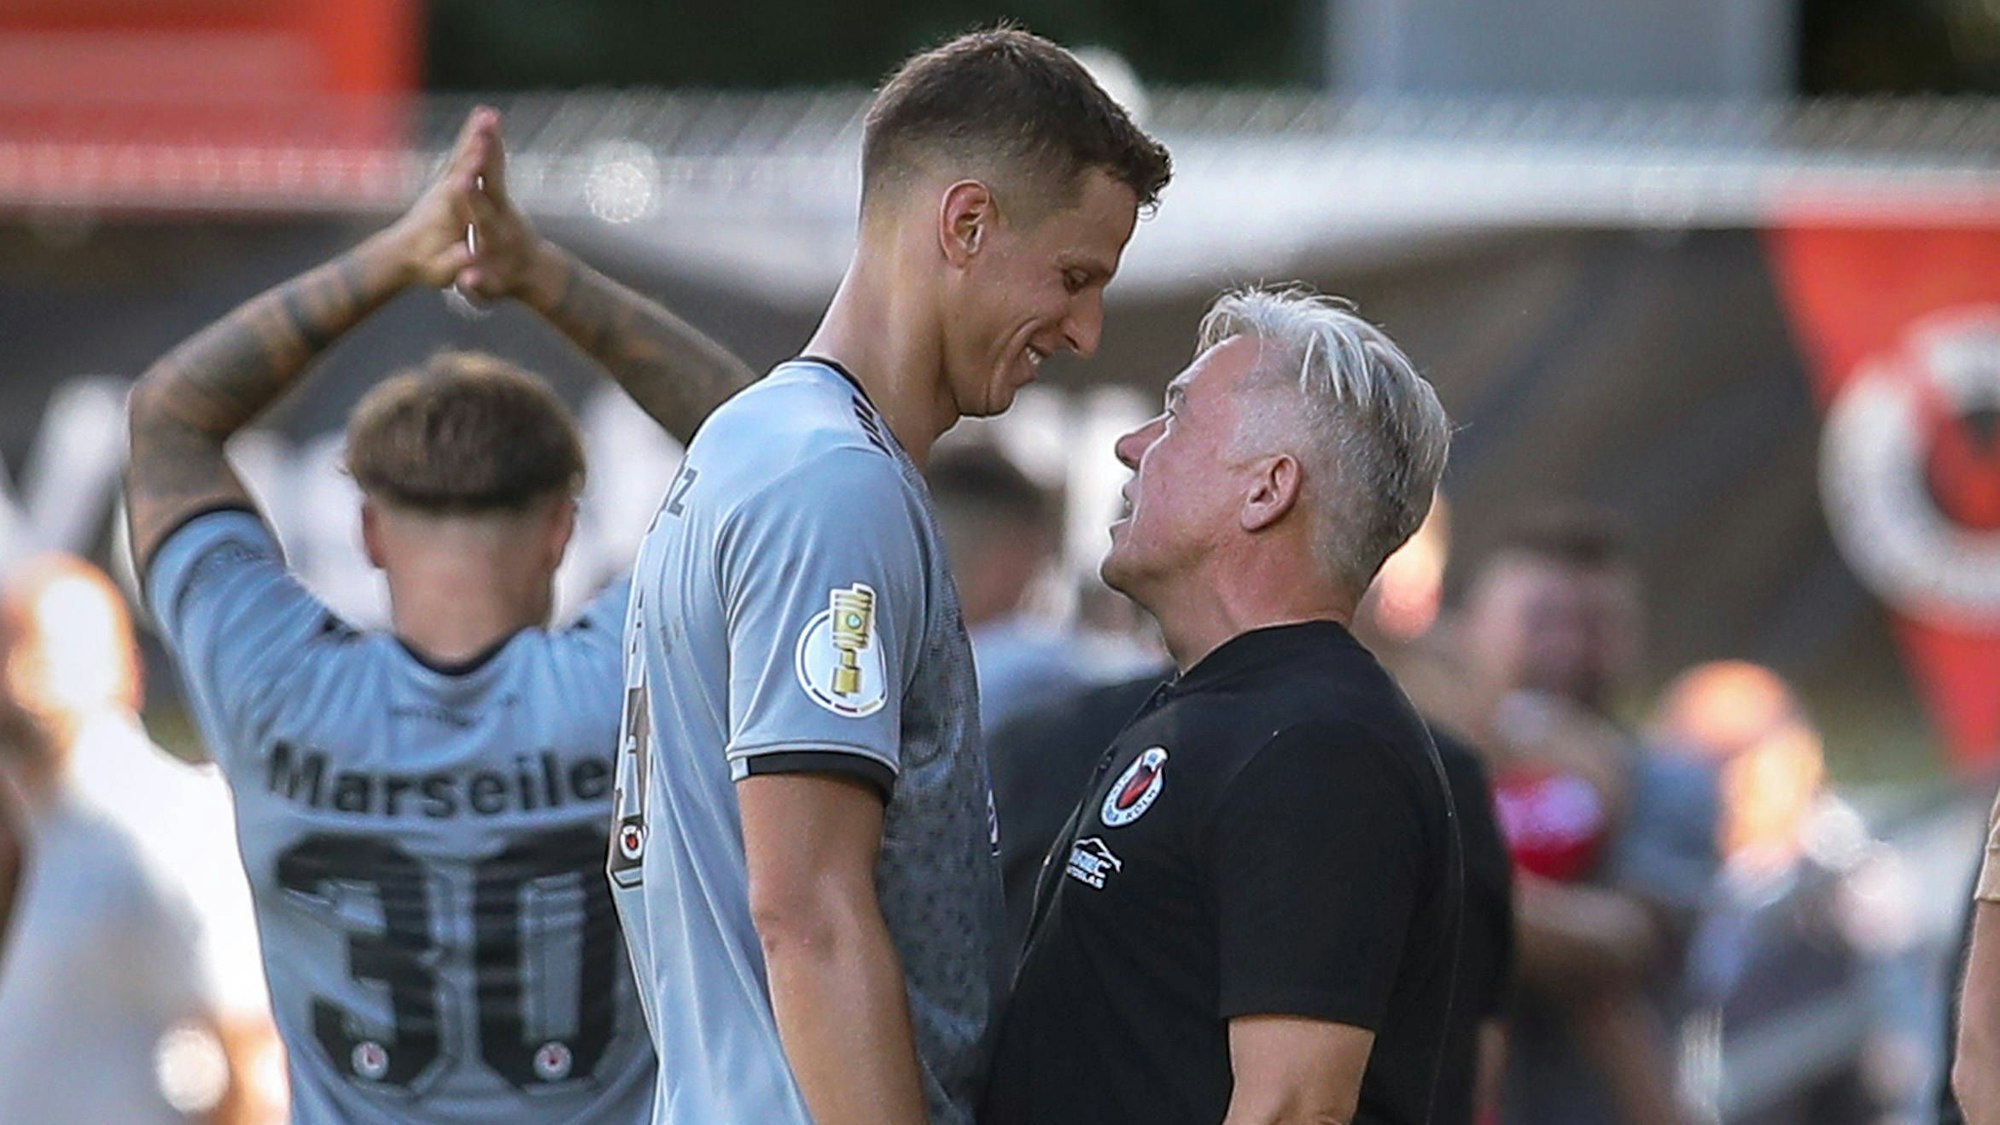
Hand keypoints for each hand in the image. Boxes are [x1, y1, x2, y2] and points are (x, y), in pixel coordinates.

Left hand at [376, 108, 491, 288]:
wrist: (402, 253)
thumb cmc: (425, 264)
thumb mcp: (440, 271)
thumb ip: (454, 262)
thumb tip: (470, 255)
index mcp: (448, 213)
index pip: (461, 190)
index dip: (470, 173)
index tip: (480, 156)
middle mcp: (446, 193)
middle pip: (462, 163)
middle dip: (474, 143)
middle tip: (486, 122)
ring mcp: (446, 184)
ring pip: (462, 154)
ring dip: (474, 133)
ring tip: (487, 113)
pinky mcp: (450, 181)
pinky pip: (463, 154)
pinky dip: (472, 137)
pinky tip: (482, 122)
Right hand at [447, 108, 561, 306]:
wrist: (536, 272)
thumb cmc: (506, 283)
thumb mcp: (491, 291)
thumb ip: (479, 285)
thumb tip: (468, 279)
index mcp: (496, 236)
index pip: (483, 215)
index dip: (473, 199)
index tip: (464, 181)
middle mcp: (503, 214)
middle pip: (494, 183)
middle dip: (486, 160)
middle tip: (482, 134)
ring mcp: (505, 201)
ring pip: (496, 168)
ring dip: (491, 142)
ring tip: (486, 116)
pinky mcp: (503, 193)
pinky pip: (496, 164)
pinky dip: (492, 143)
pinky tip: (487, 121)